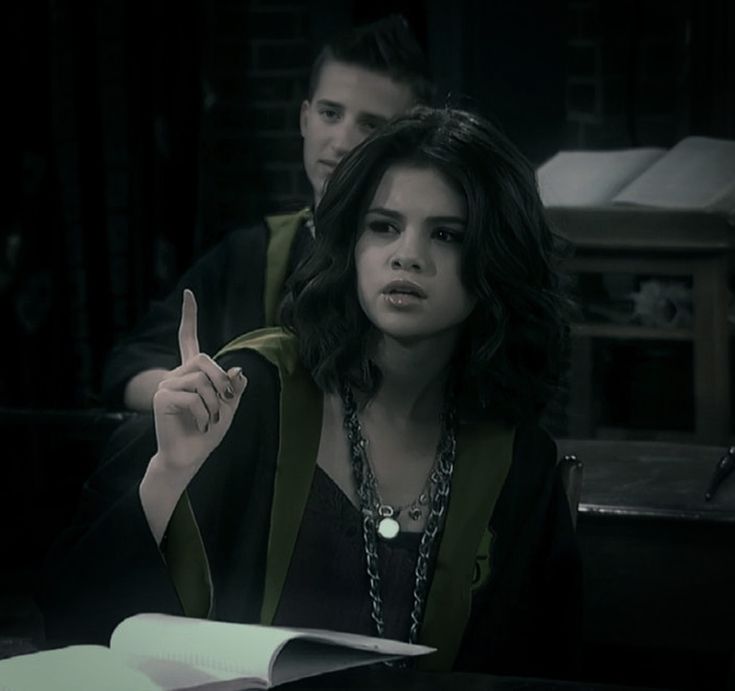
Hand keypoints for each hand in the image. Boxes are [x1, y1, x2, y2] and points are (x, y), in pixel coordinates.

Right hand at [151, 289, 247, 478]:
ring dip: (214, 404)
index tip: (188, 293)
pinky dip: (204, 415)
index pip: (188, 339)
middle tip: (225, 404)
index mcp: (192, 373)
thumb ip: (234, 388)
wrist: (189, 457)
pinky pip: (193, 398)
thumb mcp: (229, 408)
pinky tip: (200, 425)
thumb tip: (238, 369)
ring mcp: (166, 385)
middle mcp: (177, 375)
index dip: (189, 317)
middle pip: (205, 361)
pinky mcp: (162, 398)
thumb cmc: (208, 433)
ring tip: (209, 420)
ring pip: (202, 381)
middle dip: (222, 383)